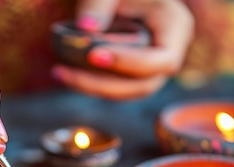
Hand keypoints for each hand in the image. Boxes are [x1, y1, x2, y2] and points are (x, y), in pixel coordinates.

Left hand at [52, 0, 193, 99]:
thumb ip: (98, 3)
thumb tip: (86, 29)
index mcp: (174, 26)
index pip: (161, 59)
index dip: (129, 63)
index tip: (93, 55)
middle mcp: (169, 51)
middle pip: (143, 84)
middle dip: (103, 84)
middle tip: (64, 71)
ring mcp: (152, 66)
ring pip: (127, 91)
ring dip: (91, 87)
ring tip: (58, 72)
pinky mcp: (134, 72)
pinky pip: (116, 86)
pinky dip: (90, 83)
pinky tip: (63, 72)